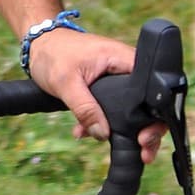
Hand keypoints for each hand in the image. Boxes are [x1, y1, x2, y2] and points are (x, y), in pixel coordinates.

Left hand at [26, 28, 165, 164]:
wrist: (39, 44)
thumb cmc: (53, 54)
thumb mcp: (66, 83)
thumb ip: (85, 109)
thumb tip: (102, 133)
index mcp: (122, 59)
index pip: (152, 87)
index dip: (155, 115)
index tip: (145, 136)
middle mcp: (125, 67)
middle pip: (149, 101)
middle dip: (147, 128)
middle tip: (143, 150)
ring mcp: (118, 76)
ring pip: (133, 107)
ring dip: (126, 129)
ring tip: (122, 148)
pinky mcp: (108, 85)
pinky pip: (114, 106)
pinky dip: (105, 122)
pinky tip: (87, 133)